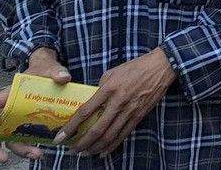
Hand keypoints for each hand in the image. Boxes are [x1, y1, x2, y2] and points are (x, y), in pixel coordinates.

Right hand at [0, 49, 71, 162]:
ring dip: (20, 151)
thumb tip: (63, 78)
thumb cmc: (45, 71)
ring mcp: (18, 121)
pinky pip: (25, 142)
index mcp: (9, 94)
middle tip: (3, 159)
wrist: (52, 75)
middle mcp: (10, 111)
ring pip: (11, 140)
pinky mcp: (29, 128)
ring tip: (36, 155)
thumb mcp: (51, 69)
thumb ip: (57, 72)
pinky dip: (30, 149)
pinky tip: (41, 153)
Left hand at [57, 47, 176, 155]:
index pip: (85, 112)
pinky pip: (123, 135)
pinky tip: (102, 152)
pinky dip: (111, 146)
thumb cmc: (135, 67)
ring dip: (94, 147)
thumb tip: (92, 101)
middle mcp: (118, 102)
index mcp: (108, 89)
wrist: (160, 67)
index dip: (71, 127)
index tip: (60, 137)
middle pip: (96, 129)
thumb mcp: (112, 73)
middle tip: (71, 150)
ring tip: (84, 153)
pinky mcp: (139, 116)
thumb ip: (100, 88)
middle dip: (81, 143)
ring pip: (109, 136)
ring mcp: (129, 110)